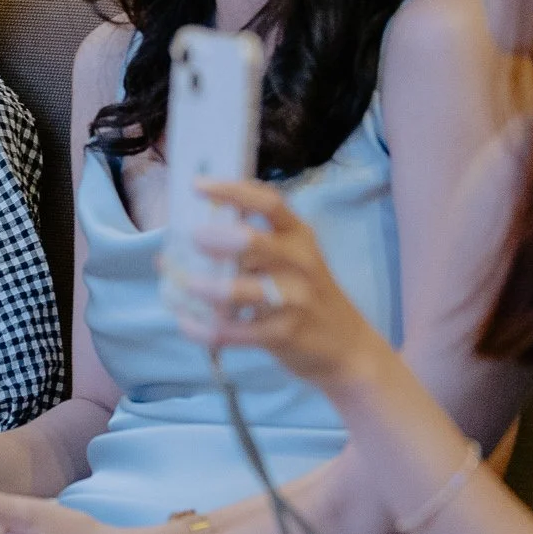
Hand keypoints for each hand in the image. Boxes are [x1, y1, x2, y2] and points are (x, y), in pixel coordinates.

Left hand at [161, 179, 383, 387]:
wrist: (347, 348)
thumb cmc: (308, 295)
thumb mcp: (294, 260)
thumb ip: (255, 245)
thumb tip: (191, 232)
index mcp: (299, 237)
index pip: (269, 202)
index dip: (231, 191)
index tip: (197, 185)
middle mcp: (299, 264)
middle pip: (255, 242)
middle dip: (218, 238)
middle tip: (192, 237)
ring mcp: (293, 301)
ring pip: (243, 291)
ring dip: (207, 288)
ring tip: (184, 284)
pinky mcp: (282, 335)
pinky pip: (234, 331)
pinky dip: (204, 328)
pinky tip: (186, 321)